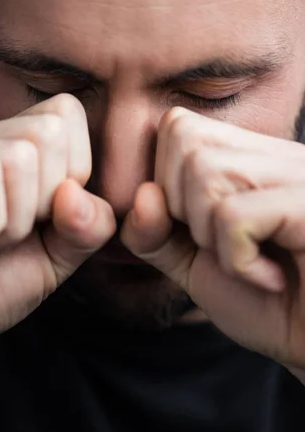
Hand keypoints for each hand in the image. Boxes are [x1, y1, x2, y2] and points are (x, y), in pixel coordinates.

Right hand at [0, 94, 115, 364]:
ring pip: (21, 154)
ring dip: (14, 222)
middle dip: (47, 200)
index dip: (76, 169)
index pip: (66, 113)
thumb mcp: (54, 259)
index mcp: (9, 150)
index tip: (43, 218)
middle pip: (51, 129)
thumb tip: (78, 191)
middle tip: (11, 236)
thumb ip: (88, 226)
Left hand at [121, 107, 304, 368]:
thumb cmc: (268, 305)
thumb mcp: (195, 266)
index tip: (201, 232)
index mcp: (250, 158)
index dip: (167, 184)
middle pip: (185, 142)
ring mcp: (298, 175)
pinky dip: (238, 262)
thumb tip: (142, 195)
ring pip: (205, 171)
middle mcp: (277, 154)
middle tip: (225, 248)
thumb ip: (155, 233)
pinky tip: (272, 279)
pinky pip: (234, 215)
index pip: (177, 127)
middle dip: (183, 210)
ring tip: (251, 261)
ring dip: (211, 237)